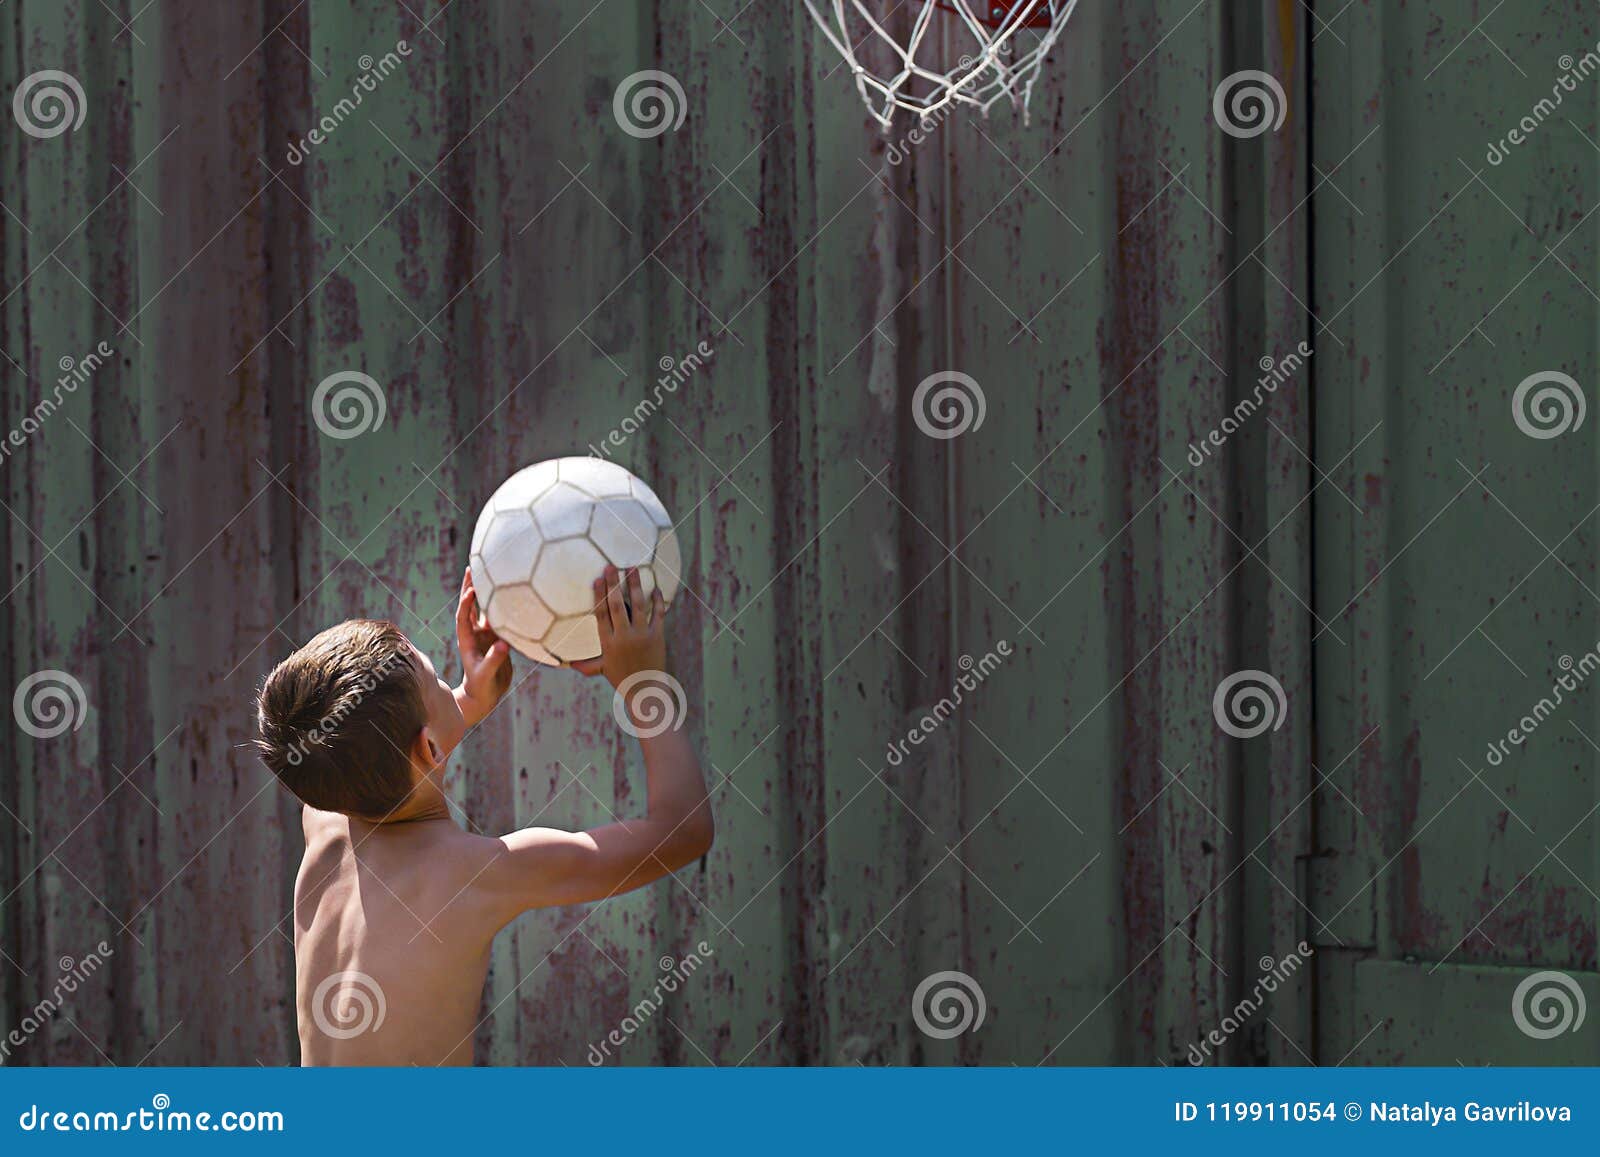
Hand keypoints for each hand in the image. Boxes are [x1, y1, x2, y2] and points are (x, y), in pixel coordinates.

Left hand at [455, 566, 510, 726]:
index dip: (466, 602)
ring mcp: (485, 635)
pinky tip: (511, 593)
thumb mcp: (485, 675)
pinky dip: (502, 606)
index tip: (472, 590)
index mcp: (467, 639)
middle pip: (470, 605)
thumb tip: (503, 645)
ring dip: (485, 592)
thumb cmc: (481, 687)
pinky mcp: (496, 638)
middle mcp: (475, 633)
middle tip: (473, 567)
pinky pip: (499, 618)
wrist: (483, 697)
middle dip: (470, 586)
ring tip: (489, 572)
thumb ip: (493, 660)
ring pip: (484, 608)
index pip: (463, 616)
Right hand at [570, 565, 666, 687]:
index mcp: (608, 643)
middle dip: (614, 584)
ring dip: (635, 585)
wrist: (646, 691)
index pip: (601, 615)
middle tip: (611, 566)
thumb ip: (586, 665)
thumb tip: (568, 664)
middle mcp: (624, 637)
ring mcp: (642, 636)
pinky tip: (655, 587)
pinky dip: (657, 600)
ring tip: (633, 568)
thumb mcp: (602, 670)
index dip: (599, 595)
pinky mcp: (657, 636)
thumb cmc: (623, 679)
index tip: (597, 579)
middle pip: (617, 605)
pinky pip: (658, 614)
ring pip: (638, 605)